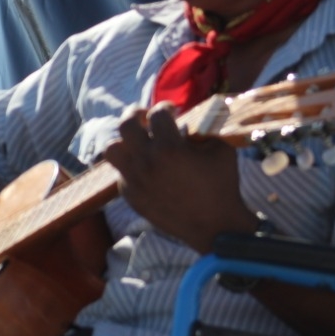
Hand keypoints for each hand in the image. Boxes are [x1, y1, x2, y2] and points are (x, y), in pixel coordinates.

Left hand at [103, 103, 257, 253]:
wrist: (215, 227)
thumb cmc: (222, 185)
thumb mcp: (221, 149)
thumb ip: (205, 127)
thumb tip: (193, 114)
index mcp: (169, 148)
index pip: (157, 114)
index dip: (165, 107)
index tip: (172, 110)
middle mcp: (146, 162)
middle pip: (125, 124)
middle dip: (135, 113)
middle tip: (144, 115)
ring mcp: (135, 180)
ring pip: (112, 150)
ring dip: (125, 142)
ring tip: (137, 142)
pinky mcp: (130, 196)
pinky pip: (120, 173)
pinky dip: (131, 166)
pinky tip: (146, 167)